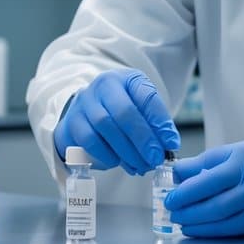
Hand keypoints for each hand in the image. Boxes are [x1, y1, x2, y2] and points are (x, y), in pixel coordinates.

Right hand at [55, 69, 179, 174]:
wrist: (88, 110)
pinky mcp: (72, 121)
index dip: (160, 122)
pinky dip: (106, 154)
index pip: (147, 97)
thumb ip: (156, 125)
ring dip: (126, 151)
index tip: (171, 144)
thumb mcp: (142, 109)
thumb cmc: (121, 110)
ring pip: (105, 126)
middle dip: (143, 140)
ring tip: (140, 165)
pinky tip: (117, 162)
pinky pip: (89, 140)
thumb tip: (169, 145)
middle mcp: (104, 85)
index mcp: (128, 79)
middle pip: (124, 112)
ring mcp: (85, 101)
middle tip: (155, 159)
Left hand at [165, 140, 243, 236]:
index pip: (210, 181)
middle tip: (173, 214)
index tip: (170, 198)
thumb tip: (176, 173)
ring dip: (200, 227)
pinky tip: (203, 230)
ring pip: (226, 224)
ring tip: (184, 224)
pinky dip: (217, 233)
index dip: (186, 193)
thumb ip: (206, 162)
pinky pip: (238, 231)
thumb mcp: (238, 151)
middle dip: (190, 213)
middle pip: (216, 206)